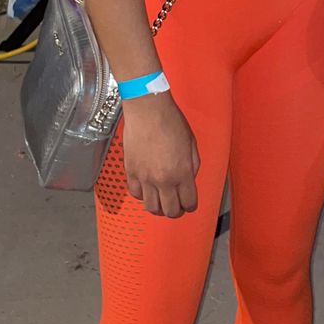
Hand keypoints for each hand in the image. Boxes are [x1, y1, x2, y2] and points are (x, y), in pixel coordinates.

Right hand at [120, 93, 200, 217]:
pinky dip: (142, 196)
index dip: (191, 206)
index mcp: (182, 173)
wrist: (148, 111)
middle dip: (176, 212)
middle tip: (177, 206)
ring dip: (158, 208)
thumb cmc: (171, 122)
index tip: (190, 204)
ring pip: (151, 208)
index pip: (188, 203)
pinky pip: (135, 194)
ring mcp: (145, 178)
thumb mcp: (191, 144)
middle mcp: (163, 180)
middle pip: (170, 211)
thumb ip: (192, 166)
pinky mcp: (131, 172)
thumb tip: (188, 180)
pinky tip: (147, 189)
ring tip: (161, 202)